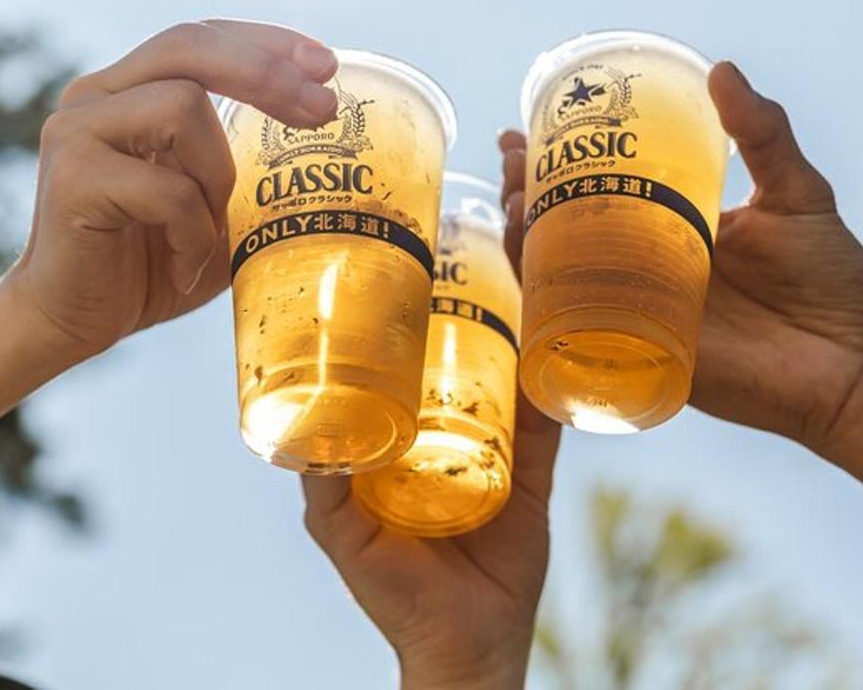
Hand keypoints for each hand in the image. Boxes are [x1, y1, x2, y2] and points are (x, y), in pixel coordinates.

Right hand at [0, 20, 338, 361]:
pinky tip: (183, 270)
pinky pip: (168, 188)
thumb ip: (247, 167)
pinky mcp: (72, 179)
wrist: (70, 324)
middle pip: (188, 45)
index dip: (265, 42)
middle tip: (323, 111)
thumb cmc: (151, 267)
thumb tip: (338, 148)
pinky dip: (193, 235)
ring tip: (209, 234)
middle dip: (266, 72)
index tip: (327, 65)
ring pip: (183, 108)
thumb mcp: (213, 206)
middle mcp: (95, 97)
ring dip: (218, 178)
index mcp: (127, 91)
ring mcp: (77, 132)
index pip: (199, 38)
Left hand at [303, 152, 559, 688]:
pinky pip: (554, 401)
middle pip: (464, 331)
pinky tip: (571, 310)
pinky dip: (563, 359)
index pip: (405, 344)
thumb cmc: (396, 592)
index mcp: (401, 424)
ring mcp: (498, 431)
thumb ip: (320, 488)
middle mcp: (449, 415)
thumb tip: (291, 436)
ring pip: (512, 351)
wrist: (469, 644)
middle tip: (474, 218)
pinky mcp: (539, 458)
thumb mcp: (343, 532)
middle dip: (472, 276)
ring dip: (523, 298)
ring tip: (526, 238)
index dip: (408, 291)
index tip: (406, 237)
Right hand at [500, 63, 862, 449]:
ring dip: (521, 236)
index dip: (555, 161)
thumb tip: (720, 69)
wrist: (850, 368)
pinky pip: (575, 325)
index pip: (600, 187)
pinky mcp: (636, 350)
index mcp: (674, 225)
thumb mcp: (798, 194)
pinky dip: (541, 296)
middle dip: (523, 192)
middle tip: (513, 162)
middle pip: (563, 227)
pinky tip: (525, 261)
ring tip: (513, 200)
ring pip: (557, 271)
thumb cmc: (831, 282)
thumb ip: (762, 135)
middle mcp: (645, 265)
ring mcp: (636, 308)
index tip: (523, 130)